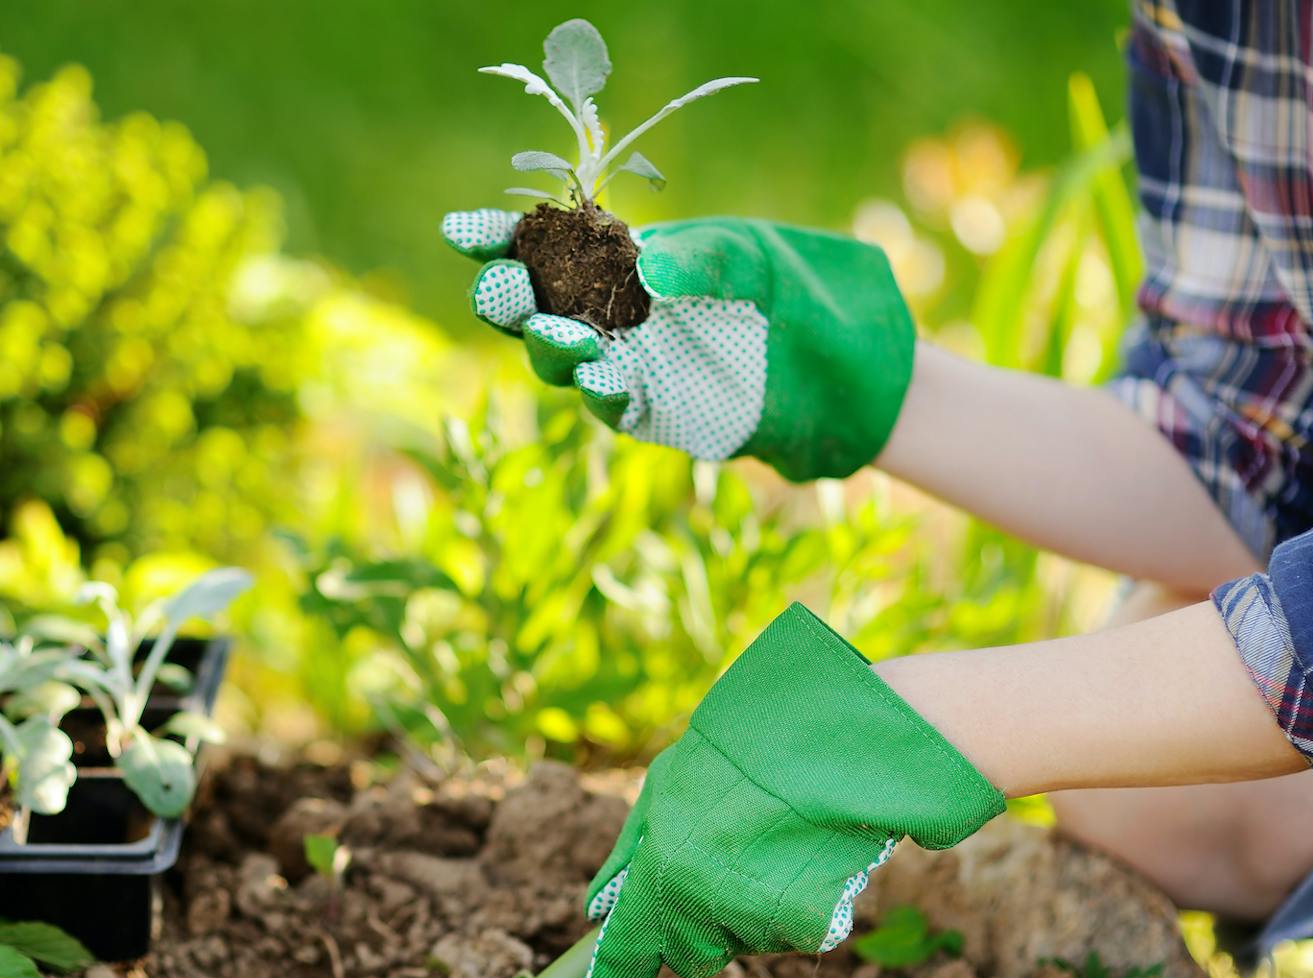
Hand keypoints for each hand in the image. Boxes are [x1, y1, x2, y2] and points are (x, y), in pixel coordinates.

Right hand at [440, 211, 916, 479]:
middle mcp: (611, 314)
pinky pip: (615, 405)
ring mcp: (629, 364)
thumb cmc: (794, 292)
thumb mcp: (754, 256)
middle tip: (502, 286)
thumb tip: (651, 267)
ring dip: (550, 348)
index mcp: (619, 260)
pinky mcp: (658, 411)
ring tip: (556, 334)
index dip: (497, 240)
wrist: (849, 364)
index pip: (543, 247)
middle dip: (507, 297)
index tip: (463, 231)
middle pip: (532, 308)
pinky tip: (605, 377)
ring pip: (563, 362)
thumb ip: (703, 257)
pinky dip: (605, 392)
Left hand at [576, 603, 1004, 977]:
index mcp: (660, 864)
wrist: (844, 732)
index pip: (627, 950)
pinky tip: (809, 853)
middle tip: (733, 861)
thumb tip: (601, 906)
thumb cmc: (754, 748)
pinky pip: (793, 931)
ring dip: (754, 906)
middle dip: (703, 925)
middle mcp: (700, 899)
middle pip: (693, 954)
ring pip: (745, 941)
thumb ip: (634, 847)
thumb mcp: (673, 778)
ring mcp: (756, 916)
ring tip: (778, 839)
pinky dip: (802, 902)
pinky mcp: (808, 926)